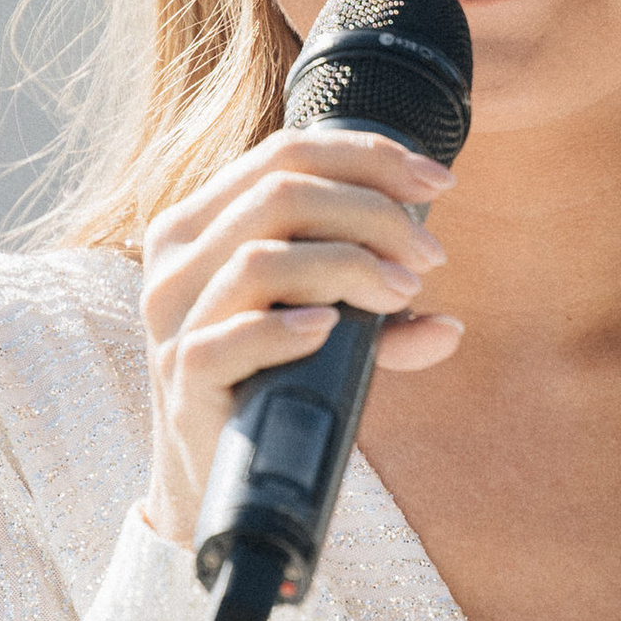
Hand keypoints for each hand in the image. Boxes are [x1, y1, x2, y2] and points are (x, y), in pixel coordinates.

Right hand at [138, 124, 460, 546]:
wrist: (211, 469)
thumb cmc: (269, 378)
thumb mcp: (325, 329)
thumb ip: (379, 315)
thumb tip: (447, 328)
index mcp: (202, 220)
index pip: (286, 151)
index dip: (370, 157)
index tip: (436, 182)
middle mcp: (177, 257)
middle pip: (282, 193)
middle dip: (375, 214)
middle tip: (428, 257)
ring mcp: (173, 317)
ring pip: (262, 258)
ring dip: (350, 266)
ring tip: (401, 295)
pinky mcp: (183, 374)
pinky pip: (232, 337)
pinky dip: (288, 328)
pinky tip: (331, 329)